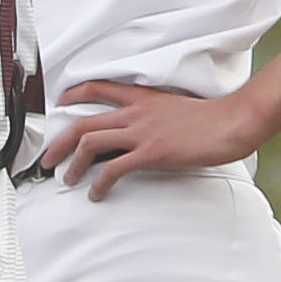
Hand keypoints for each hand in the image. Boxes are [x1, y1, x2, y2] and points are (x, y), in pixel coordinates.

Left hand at [37, 81, 264, 197]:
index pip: (98, 88)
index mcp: (143, 98)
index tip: (60, 103)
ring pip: (90, 144)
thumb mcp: (176, 108)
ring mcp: (142, 132)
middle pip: (82, 124)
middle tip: (47, 160)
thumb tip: (145, 129)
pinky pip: (114, 169)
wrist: (233, 122)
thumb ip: (155, 115)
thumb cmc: (212, 118)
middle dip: (58, 144)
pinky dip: (99, 183)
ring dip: (72, 165)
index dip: (74, 94)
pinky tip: (96, 194)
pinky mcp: (152, 152)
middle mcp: (136, 113)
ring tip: (67, 180)